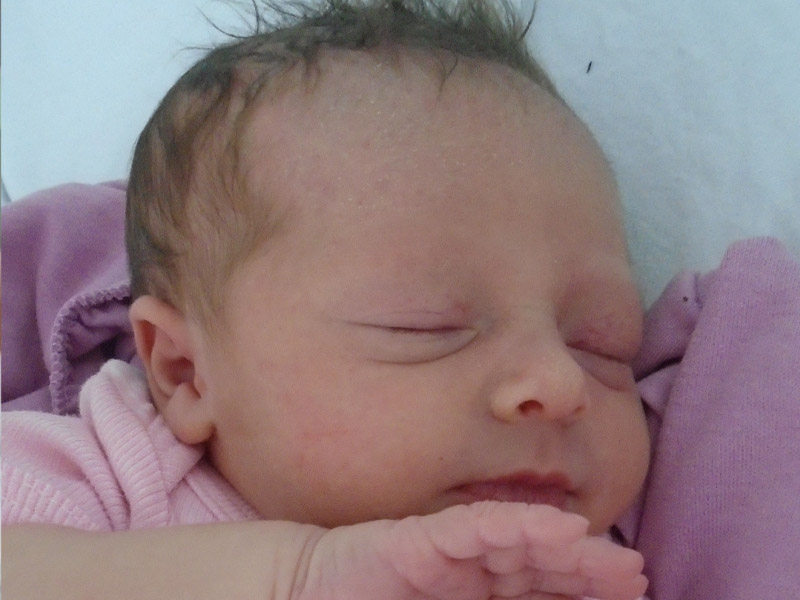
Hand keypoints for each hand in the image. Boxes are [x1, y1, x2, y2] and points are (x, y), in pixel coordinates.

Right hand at [295, 501, 646, 599]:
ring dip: (564, 549)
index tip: (633, 590)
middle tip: (637, 572)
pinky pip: (474, 528)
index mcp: (480, 595)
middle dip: (589, 569)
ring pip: (516, 543)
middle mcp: (471, 571)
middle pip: (540, 565)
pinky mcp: (419, 540)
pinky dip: (516, 525)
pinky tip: (558, 528)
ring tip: (611, 556)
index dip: (586, 589)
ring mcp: (447, 552)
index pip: (544, 589)